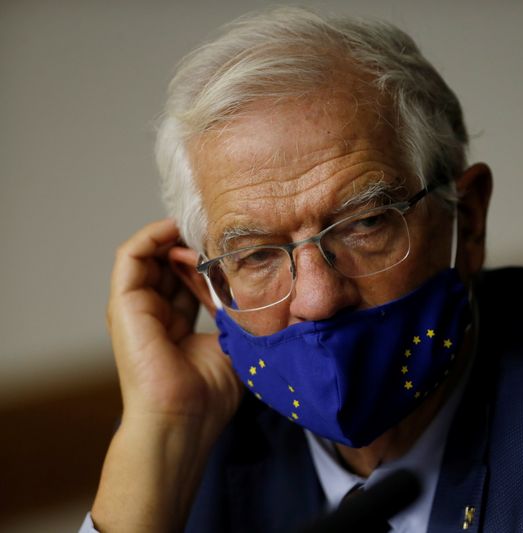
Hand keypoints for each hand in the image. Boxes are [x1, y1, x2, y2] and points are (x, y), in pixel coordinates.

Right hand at [107, 218, 240, 424]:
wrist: (182, 419)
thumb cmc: (208, 395)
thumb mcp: (232, 343)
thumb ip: (235, 315)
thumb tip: (252, 289)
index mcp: (175, 325)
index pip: (190, 281)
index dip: (211, 261)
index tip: (237, 246)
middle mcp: (153, 314)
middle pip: (170, 264)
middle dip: (196, 245)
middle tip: (221, 232)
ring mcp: (135, 308)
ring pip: (151, 255)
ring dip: (175, 236)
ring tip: (201, 227)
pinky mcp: (123, 304)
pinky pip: (131, 255)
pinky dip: (151, 236)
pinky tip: (176, 229)